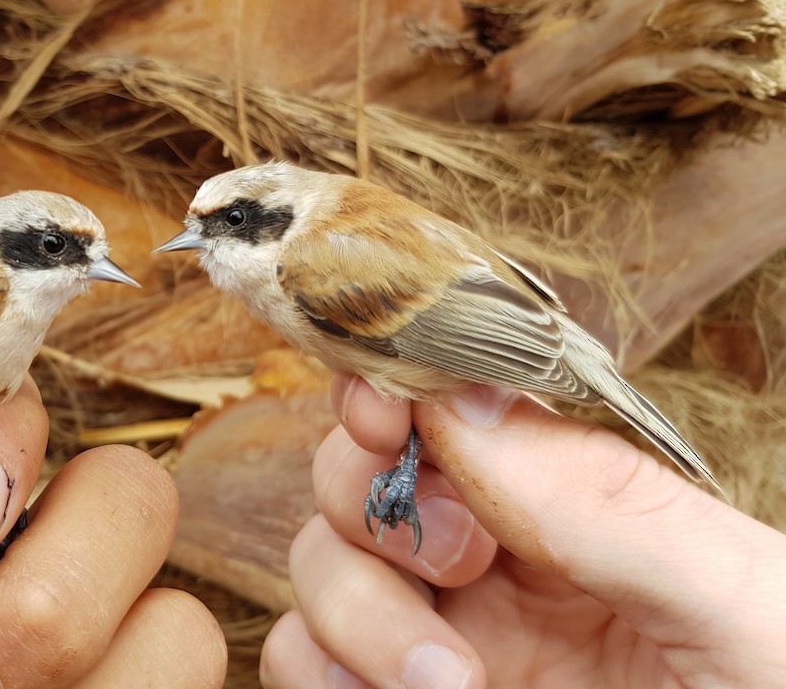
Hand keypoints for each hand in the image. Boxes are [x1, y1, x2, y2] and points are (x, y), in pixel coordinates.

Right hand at [261, 374, 785, 687]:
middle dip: (376, 504)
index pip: (459, 404)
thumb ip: (610, 501)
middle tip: (456, 568)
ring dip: (354, 611)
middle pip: (364, 472)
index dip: (403, 388)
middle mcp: (501, 562)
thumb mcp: (745, 612)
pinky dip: (321, 673)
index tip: (389, 416)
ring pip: (321, 566)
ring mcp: (445, 638)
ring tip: (450, 684)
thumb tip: (465, 396)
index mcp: (586, 507)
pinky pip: (306, 663)